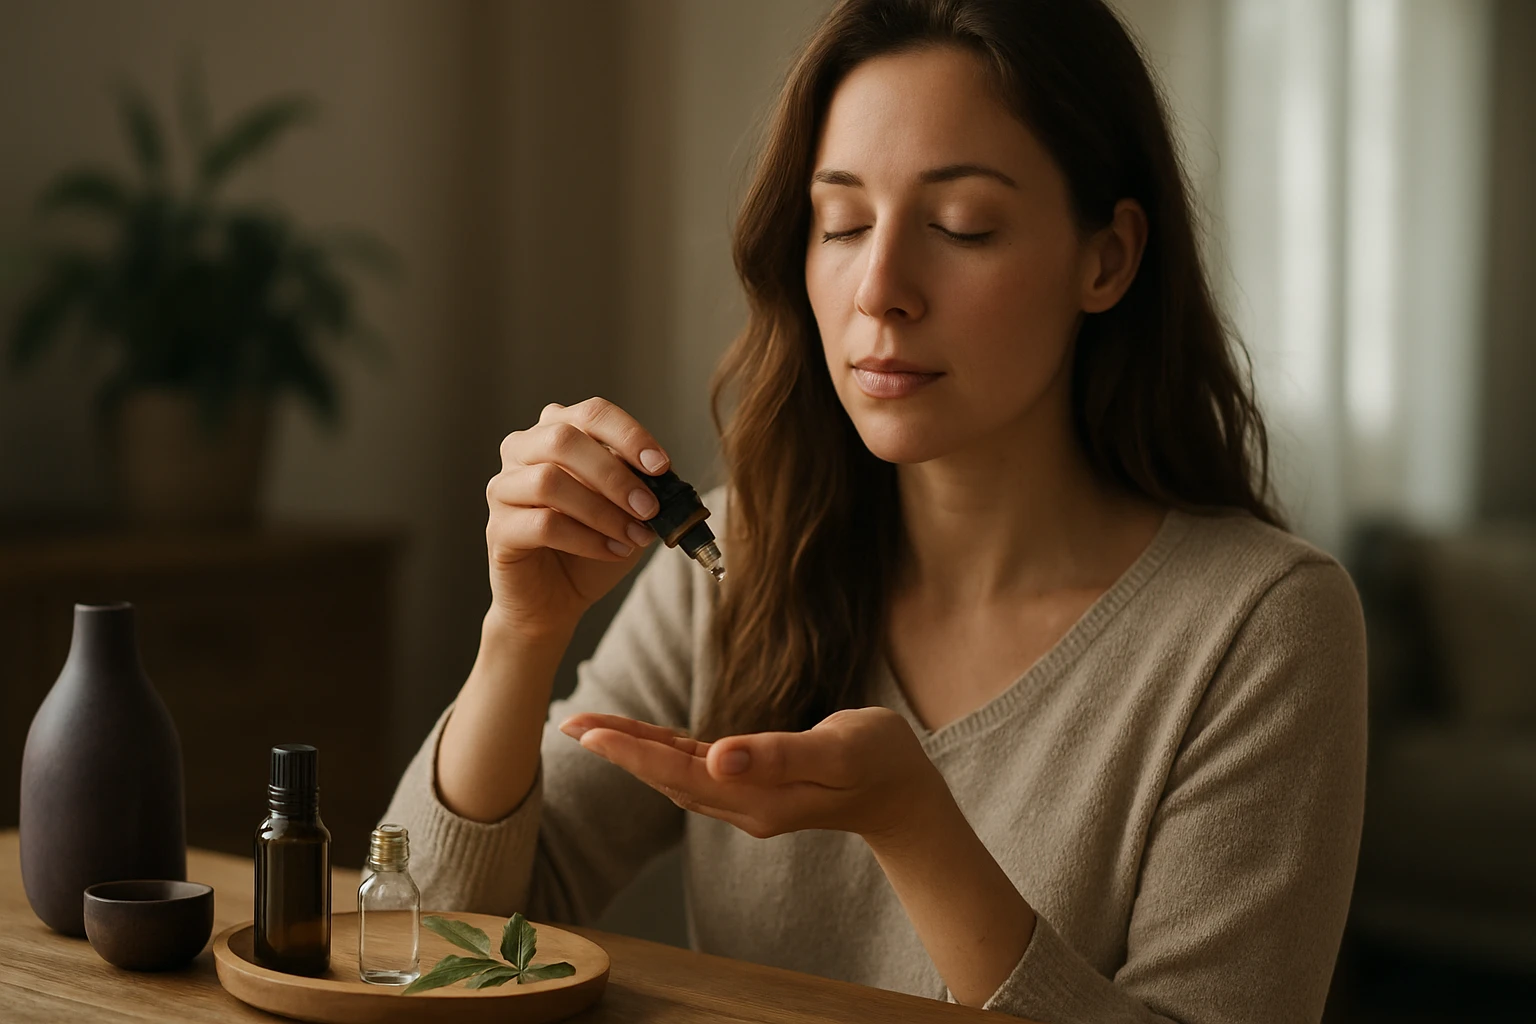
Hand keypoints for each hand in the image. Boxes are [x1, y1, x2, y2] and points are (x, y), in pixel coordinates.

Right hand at [485, 398, 669, 639]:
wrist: (558, 597)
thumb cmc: (593, 542)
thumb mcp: (625, 507)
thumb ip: (637, 483)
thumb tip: (660, 474)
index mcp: (556, 430)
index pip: (591, 413)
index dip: (629, 435)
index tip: (661, 466)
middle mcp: (522, 449)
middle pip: (563, 439)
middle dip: (614, 474)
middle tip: (649, 507)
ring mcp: (504, 487)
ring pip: (549, 481)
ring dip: (603, 511)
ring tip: (635, 536)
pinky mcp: (498, 528)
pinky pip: (542, 524)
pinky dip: (586, 539)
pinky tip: (613, 551)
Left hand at [557, 706, 950, 843]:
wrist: (905, 792)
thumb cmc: (880, 761)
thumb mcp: (839, 750)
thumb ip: (779, 755)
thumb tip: (719, 757)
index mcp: (759, 800)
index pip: (680, 774)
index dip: (632, 752)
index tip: (589, 732)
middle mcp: (744, 806)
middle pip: (666, 777)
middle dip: (616, 750)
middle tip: (569, 722)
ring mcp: (747, 799)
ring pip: (674, 774)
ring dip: (631, 751)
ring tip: (588, 726)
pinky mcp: (753, 785)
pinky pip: (695, 768)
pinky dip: (662, 751)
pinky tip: (640, 737)